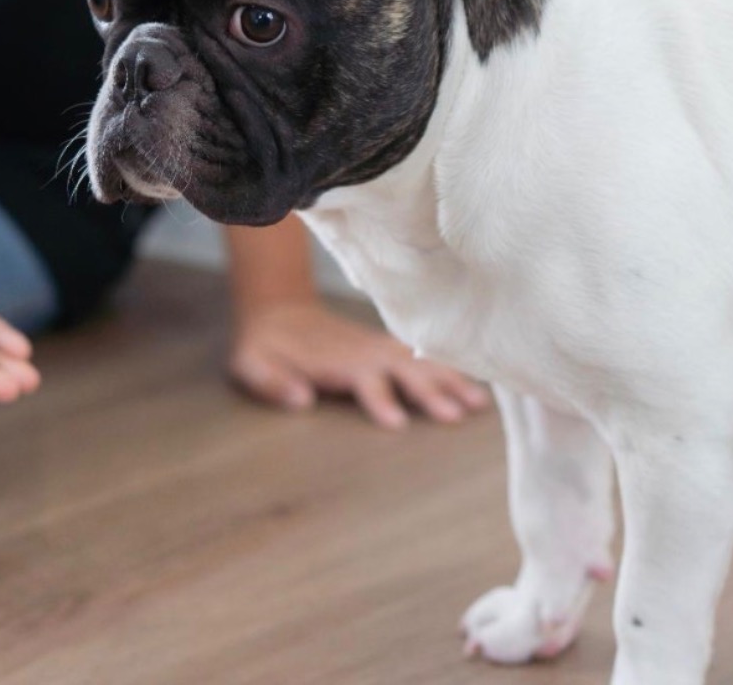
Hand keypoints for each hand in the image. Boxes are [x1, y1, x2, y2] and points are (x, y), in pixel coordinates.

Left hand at [228, 299, 488, 428]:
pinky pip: (421, 355)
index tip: (398, 422)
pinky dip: (448, 365)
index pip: (364, 380)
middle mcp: (363, 352)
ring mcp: (377, 346)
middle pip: (403, 370)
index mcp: (335, 361)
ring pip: (420, 362)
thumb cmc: (265, 346)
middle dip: (430, 391)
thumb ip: (274, 382)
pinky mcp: (385, 346)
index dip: (380, 400)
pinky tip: (474, 381)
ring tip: (480, 402)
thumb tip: (300, 400)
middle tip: (457, 415)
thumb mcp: (252, 364)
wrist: (277, 310)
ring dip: (450, 379)